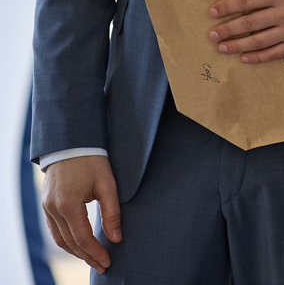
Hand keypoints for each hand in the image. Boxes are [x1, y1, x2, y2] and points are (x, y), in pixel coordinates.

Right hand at [42, 155, 120, 273]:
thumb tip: (116, 238)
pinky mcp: (46, 203)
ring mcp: (47, 207)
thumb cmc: (92, 159)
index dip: (96, 252)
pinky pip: (54, 229)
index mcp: (68, 205)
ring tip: (92, 258)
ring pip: (60, 239)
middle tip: (103, 265)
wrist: (71, 139)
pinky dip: (66, 240)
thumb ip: (111, 212)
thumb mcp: (107, 183)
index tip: (108, 261)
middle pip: (70, 243)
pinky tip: (78, 244)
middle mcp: (54, 209)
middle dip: (87, 256)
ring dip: (76, 251)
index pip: (82, 238)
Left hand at [208, 0, 283, 62]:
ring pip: (257, 41)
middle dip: (227, 29)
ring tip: (222, 48)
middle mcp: (283, 12)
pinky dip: (256, 57)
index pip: (246, 1)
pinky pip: (273, 54)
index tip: (212, 12)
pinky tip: (243, 57)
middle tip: (212, 34)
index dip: (227, 7)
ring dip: (236, 45)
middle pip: (248, 23)